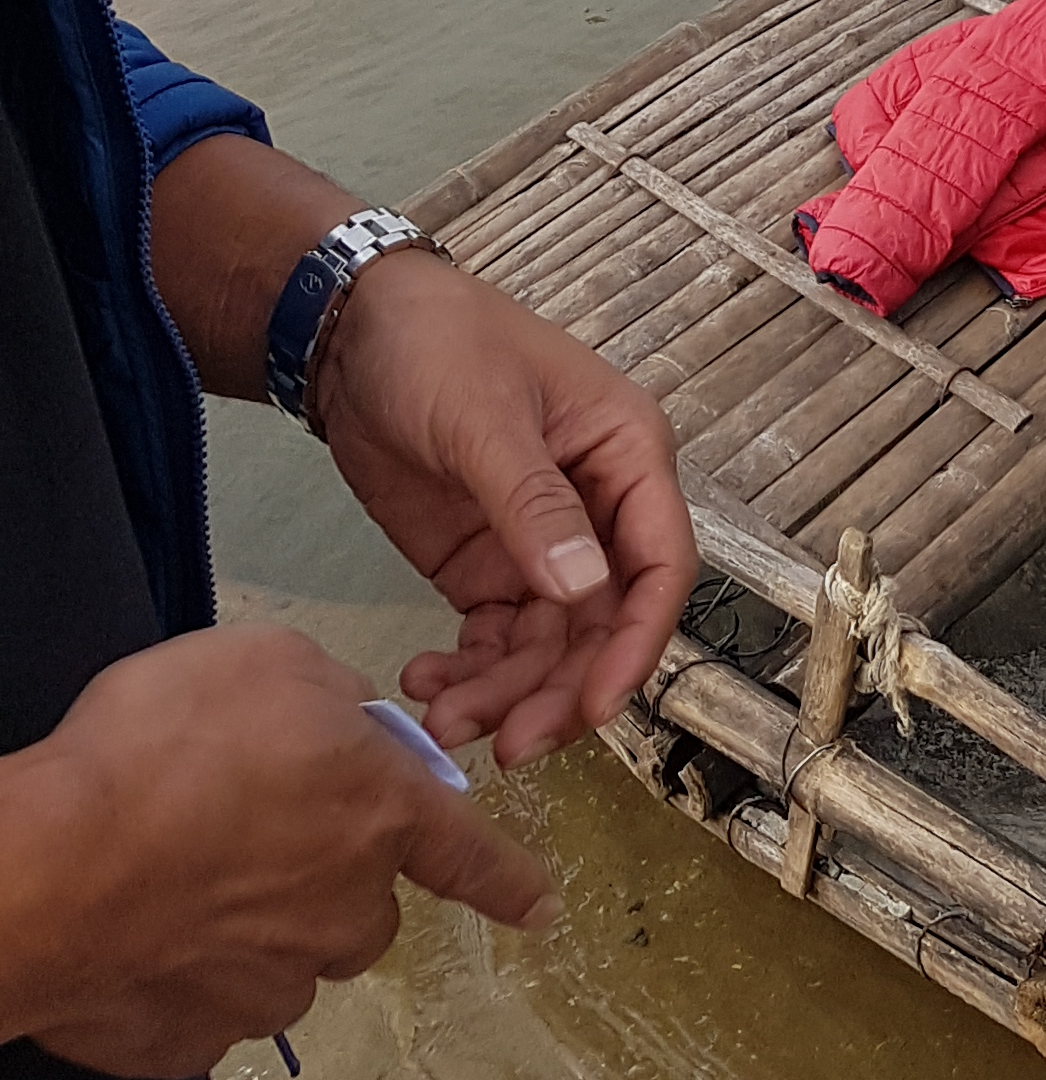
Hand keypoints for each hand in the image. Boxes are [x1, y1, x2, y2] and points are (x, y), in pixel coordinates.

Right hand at [1, 624, 555, 1079]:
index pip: (471, 854)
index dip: (510, 881)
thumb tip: (346, 729)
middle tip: (244, 830)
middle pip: (363, 902)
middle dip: (326, 872)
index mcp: (380, 817)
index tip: (545, 911)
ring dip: (254, 926)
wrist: (46, 869)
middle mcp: (346, 912)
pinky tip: (141, 933)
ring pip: (289, 958)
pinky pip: (210, 1007)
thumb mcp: (268, 664)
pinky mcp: (195, 1043)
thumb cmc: (159, 746)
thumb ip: (332, 699)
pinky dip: (185, 977)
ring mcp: (270, 990)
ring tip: (177, 876)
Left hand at [314, 251, 694, 769]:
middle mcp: (598, 509)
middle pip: (603, 625)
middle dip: (559, 690)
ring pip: (548, 646)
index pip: (660, 564)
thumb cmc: (438, 345)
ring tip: (441, 719)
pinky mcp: (486, 568)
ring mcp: (541, 544)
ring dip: (507, 693)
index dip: (637, 642)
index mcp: (626, 456)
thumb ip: (533, 505)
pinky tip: (425, 680)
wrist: (351, 334)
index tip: (595, 706)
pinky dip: (469, 672)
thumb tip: (583, 592)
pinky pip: (496, 640)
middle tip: (506, 745)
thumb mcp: (483, 417)